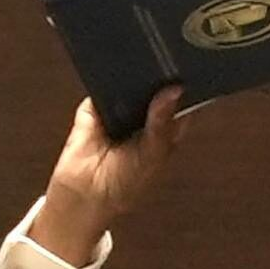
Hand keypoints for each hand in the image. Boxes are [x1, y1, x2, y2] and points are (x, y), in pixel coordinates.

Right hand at [28, 88, 189, 265]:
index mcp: (166, 130)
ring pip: (131, 84)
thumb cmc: (125, 184)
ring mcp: (119, 110)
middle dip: (159, 81)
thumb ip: (162, 122)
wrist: (85, 195)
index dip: (184, 91)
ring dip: (134, 78)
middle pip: (156, 89)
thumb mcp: (153, 153)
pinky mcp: (94, 107)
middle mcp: (144, 118)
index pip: (181, 103)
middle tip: (162, 73)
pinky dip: (108, 83)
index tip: (185, 78)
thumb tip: (174, 92)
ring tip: (139, 78)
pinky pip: (103, 87)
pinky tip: (114, 84)